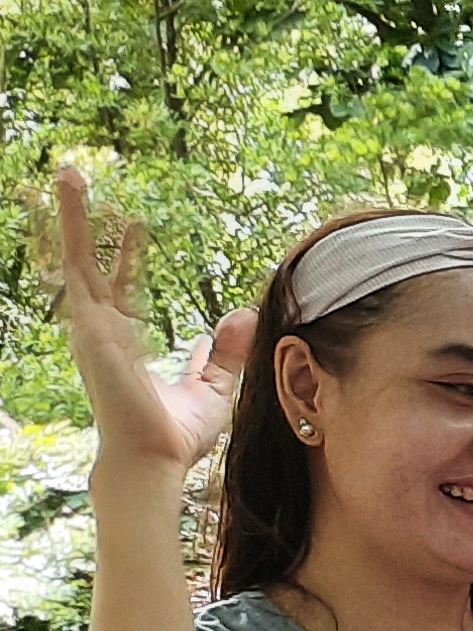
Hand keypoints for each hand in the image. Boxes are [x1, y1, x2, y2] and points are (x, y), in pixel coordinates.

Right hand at [46, 167, 246, 481]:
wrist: (153, 459)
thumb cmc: (174, 435)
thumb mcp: (213, 388)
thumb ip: (225, 353)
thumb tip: (244, 315)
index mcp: (124, 341)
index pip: (120, 289)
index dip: (126, 259)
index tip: (134, 228)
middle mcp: (101, 329)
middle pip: (88, 264)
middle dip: (84, 223)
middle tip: (78, 179)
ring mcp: (91, 326)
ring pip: (76, 257)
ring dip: (73, 214)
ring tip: (70, 171)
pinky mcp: (90, 327)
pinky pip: (78, 271)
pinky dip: (74, 237)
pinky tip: (72, 206)